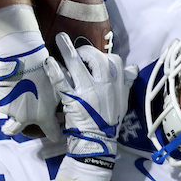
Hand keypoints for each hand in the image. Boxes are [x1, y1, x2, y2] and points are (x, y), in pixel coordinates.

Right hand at [0, 43, 62, 142]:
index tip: (56, 135)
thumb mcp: (59, 89)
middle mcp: (21, 117)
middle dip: (11, 128)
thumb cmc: (45, 74)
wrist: (24, 61)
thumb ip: (60, 100)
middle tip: (11, 124)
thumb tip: (66, 101)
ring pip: (1, 110)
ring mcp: (7, 108)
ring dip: (4, 103)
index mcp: (41, 117)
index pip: (52, 133)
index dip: (55, 134)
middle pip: (12, 130)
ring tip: (8, 92)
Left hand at [47, 32, 136, 166]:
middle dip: (86, 50)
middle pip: (97, 58)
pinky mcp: (72, 99)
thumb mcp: (123, 102)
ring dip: (67, 50)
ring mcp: (87, 91)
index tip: (96, 58)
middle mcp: (104, 85)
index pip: (114, 61)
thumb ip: (126, 83)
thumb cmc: (109, 122)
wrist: (98, 142)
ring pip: (77, 65)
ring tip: (59, 38)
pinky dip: (54, 70)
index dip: (104, 56)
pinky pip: (62, 81)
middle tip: (78, 51)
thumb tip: (132, 67)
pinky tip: (49, 61)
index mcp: (117, 85)